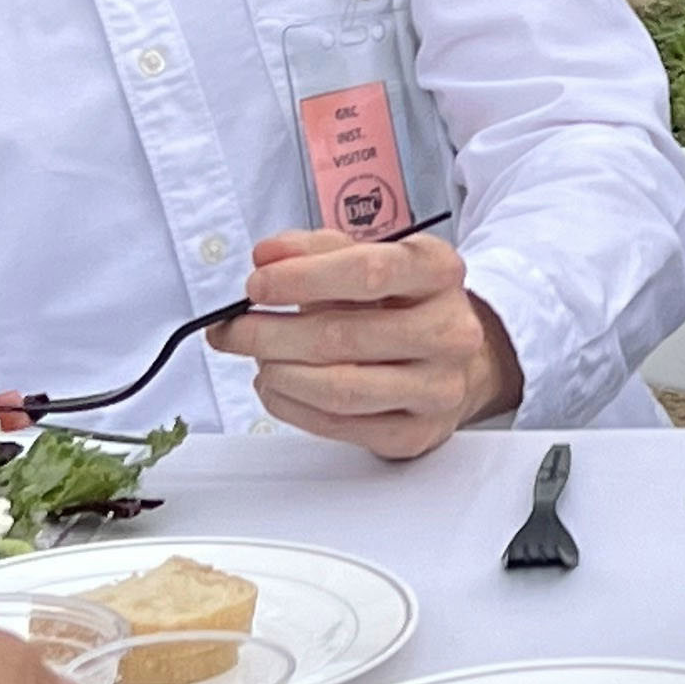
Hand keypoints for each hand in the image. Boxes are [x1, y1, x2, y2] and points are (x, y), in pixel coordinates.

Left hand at [218, 226, 527, 459]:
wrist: (452, 357)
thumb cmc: (400, 303)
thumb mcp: (369, 258)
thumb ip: (315, 251)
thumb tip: (266, 256)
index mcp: (439, 272)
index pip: (368, 272)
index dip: (302, 279)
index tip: (256, 285)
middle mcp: (450, 331)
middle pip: (345, 336)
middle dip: (271, 333)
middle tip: (232, 330)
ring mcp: (438, 388)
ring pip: (341, 388)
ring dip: (279, 373)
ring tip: (255, 359)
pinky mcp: (417, 433)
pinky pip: (341, 426)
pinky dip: (292, 407)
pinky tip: (275, 387)